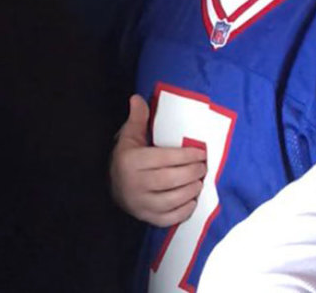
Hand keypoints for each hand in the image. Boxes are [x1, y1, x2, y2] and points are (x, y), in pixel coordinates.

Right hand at [110, 95, 207, 225]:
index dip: (186, 156)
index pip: (164, 159)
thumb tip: (137, 98)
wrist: (111, 188)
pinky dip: (184, 210)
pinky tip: (192, 200)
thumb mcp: (130, 137)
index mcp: (131, 162)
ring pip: (172, 200)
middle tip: (204, 167)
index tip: (201, 152)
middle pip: (170, 180)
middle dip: (192, 172)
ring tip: (200, 181)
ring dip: (192, 191)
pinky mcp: (147, 218)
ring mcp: (140, 204)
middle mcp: (135, 184)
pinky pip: (169, 218)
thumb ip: (137, 118)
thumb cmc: (127, 159)